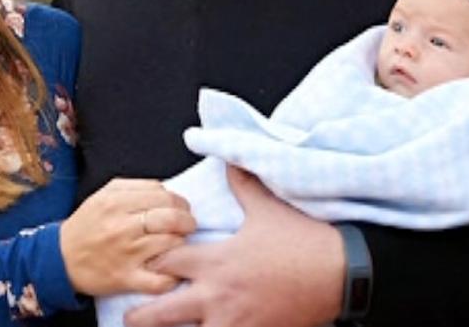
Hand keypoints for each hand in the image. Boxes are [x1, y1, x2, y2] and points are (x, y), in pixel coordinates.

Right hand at [60, 178, 195, 295]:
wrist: (60, 258)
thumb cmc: (87, 225)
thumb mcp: (103, 195)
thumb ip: (134, 187)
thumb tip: (166, 190)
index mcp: (116, 201)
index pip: (163, 195)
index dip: (179, 201)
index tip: (181, 208)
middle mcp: (121, 226)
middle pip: (171, 218)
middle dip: (187, 221)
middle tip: (187, 225)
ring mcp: (126, 254)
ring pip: (171, 245)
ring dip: (180, 244)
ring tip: (177, 244)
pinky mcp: (126, 279)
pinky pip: (161, 279)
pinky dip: (173, 275)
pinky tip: (170, 269)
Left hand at [124, 167, 344, 326]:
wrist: (341, 272)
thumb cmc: (302, 239)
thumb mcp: (267, 207)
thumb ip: (241, 184)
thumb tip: (228, 159)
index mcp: (216, 261)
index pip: (166, 263)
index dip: (151, 263)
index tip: (140, 262)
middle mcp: (218, 296)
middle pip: (163, 312)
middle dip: (142, 316)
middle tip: (127, 317)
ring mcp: (235, 322)